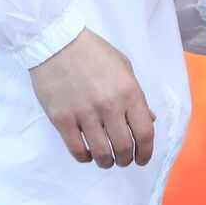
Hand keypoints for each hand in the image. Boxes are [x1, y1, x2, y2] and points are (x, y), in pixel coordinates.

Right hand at [29, 28, 155, 167]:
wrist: (57, 42)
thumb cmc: (93, 52)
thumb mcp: (124, 67)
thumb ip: (137, 95)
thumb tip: (148, 120)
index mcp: (129, 92)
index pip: (144, 133)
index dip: (146, 152)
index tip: (143, 158)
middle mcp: (109, 106)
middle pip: (123, 148)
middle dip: (126, 160)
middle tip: (124, 160)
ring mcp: (84, 114)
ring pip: (101, 153)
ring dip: (106, 162)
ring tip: (106, 160)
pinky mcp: (62, 119)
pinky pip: (77, 149)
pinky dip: (85, 158)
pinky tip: (88, 154)